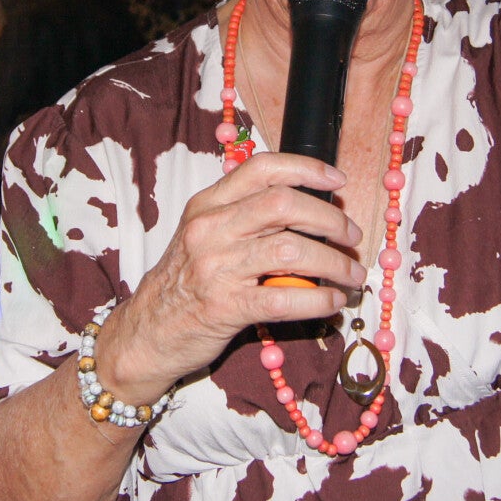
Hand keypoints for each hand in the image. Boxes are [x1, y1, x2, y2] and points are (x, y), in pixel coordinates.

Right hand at [100, 152, 364, 402]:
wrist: (147, 331)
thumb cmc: (184, 282)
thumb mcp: (203, 236)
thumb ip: (244, 217)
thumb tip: (309, 210)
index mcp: (207, 204)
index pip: (262, 168)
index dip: (307, 169)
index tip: (337, 182)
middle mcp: (210, 229)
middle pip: (285, 205)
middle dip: (330, 219)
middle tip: (351, 237)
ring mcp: (216, 267)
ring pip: (293, 251)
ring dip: (335, 263)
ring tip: (353, 275)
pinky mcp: (227, 307)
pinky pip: (287, 298)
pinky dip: (320, 299)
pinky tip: (333, 301)